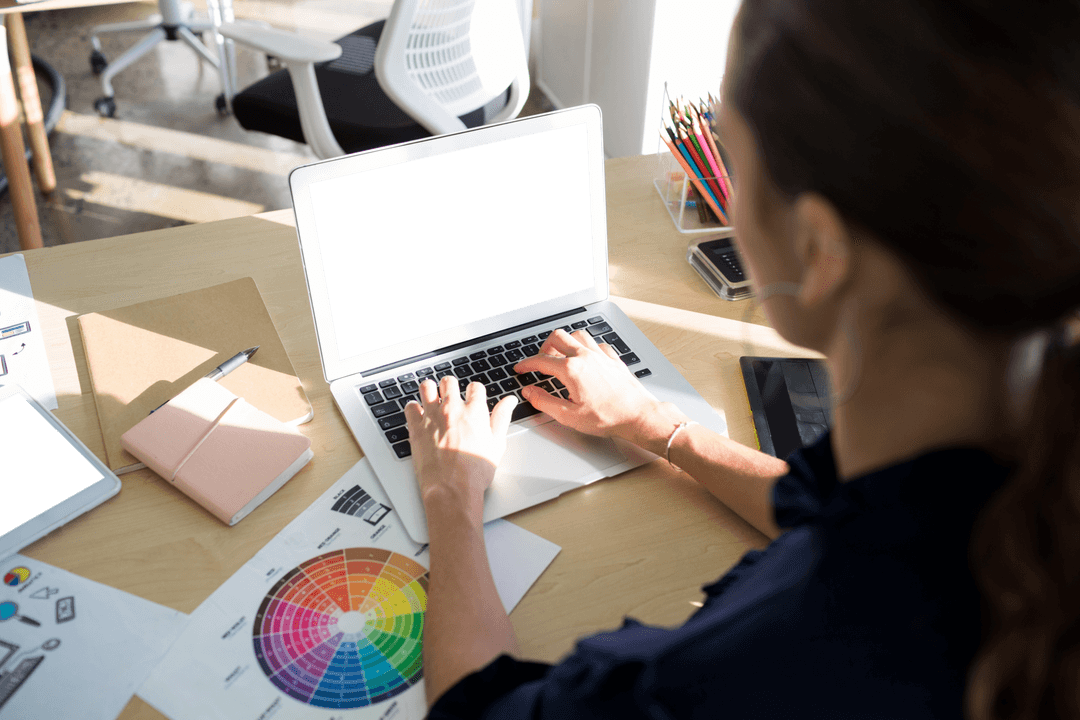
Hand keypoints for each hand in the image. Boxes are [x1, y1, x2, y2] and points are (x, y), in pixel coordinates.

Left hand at [404, 376, 517, 514]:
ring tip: (432, 397)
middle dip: (451, 386)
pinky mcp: (416, 428)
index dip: (475, 391)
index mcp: (474, 411)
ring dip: (430, 390)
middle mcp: (452, 409)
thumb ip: (502, 418)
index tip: (473, 398)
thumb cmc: (475, 471)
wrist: (452, 488)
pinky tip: (418, 414)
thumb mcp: (497, 444)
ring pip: (427, 387)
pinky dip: (413, 408)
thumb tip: (509, 401)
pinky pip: (410, 407)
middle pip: (449, 381)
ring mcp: (432, 417)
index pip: (475, 387)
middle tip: (451, 396)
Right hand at [513, 329, 688, 448]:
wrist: (638, 415)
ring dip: (566, 342)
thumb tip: (530, 392)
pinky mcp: (613, 358)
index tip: (521, 368)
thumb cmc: (608, 418)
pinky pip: (596, 343)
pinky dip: (586, 347)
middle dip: (544, 347)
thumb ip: (544, 402)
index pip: (541, 360)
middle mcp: (585, 356)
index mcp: (572, 370)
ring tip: (561, 356)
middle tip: (541, 360)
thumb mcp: (569, 416)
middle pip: (558, 337)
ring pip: (577, 335)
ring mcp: (601, 355)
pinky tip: (586, 358)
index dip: (526, 364)